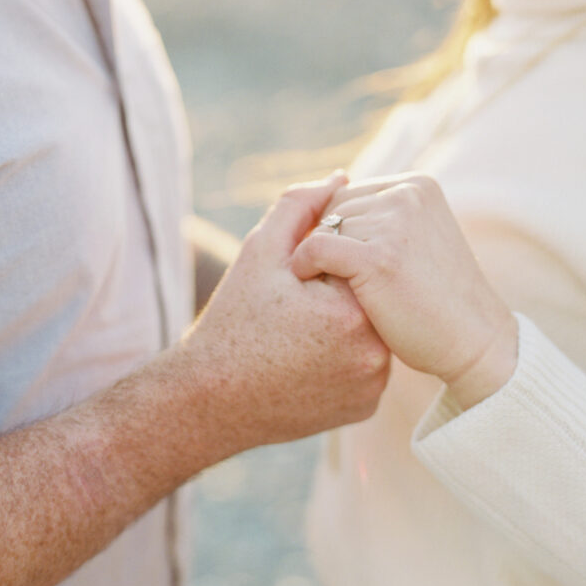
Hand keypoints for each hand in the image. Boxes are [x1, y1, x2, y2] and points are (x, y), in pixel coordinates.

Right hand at [182, 174, 389, 449]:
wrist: (210, 402)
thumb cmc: (234, 321)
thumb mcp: (261, 251)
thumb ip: (302, 207)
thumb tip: (342, 178)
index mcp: (351, 311)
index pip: (361, 259)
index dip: (326, 260)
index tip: (296, 279)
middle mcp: (374, 353)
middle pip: (373, 294)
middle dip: (341, 287)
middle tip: (298, 306)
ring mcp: (373, 385)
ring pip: (375, 328)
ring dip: (349, 319)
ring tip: (302, 330)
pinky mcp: (366, 407)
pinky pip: (368, 364)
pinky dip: (348, 353)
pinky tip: (310, 356)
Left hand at [292, 173, 517, 408]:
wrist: (475, 340)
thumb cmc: (439, 296)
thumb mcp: (419, 237)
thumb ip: (386, 214)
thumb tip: (333, 188)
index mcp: (417, 185)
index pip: (350, 193)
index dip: (336, 227)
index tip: (338, 259)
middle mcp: (406, 195)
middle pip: (335, 207)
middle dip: (328, 240)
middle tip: (331, 275)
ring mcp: (394, 224)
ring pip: (324, 228)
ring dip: (319, 257)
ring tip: (330, 284)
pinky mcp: (378, 257)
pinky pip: (316, 248)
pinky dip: (305, 265)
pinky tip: (309, 281)